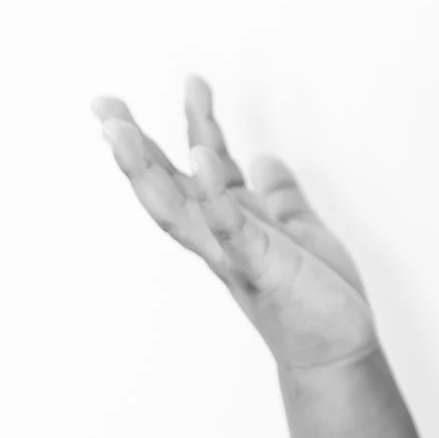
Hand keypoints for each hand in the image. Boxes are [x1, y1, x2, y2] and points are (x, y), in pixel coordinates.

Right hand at [91, 75, 378, 370]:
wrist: (337, 352)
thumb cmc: (318, 299)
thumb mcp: (301, 232)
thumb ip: (280, 198)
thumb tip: (264, 160)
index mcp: (231, 223)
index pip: (197, 169)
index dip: (188, 127)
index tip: (183, 85)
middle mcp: (219, 238)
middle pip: (163, 186)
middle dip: (131, 145)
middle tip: (101, 104)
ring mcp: (233, 253)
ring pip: (176, 207)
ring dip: (145, 167)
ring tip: (119, 127)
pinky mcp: (260, 266)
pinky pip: (230, 226)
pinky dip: (212, 194)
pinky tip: (201, 156)